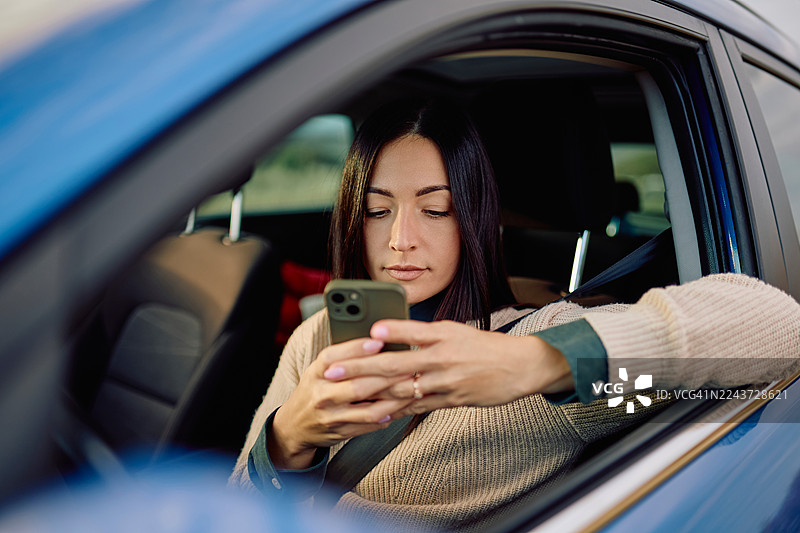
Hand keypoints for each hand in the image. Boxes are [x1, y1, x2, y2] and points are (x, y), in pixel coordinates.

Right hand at [269, 337, 413, 469]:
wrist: (294, 425)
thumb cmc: (315, 389)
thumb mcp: (319, 369)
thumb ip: (343, 357)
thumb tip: (379, 342)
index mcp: (316, 372)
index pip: (334, 357)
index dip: (357, 349)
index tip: (379, 341)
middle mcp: (321, 394)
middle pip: (358, 386)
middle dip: (387, 377)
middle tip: (409, 367)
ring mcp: (331, 416)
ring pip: (369, 409)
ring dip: (395, 400)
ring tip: (412, 390)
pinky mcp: (341, 432)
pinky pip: (370, 425)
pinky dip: (389, 416)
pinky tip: (403, 407)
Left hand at [321, 320, 573, 417]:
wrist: (519, 367)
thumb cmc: (484, 346)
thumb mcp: (455, 330)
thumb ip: (424, 334)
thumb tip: (390, 334)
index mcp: (444, 335)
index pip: (412, 331)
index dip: (390, 331)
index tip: (368, 331)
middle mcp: (442, 358)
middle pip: (395, 364)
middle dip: (359, 368)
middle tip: (333, 372)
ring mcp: (446, 382)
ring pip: (402, 390)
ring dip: (370, 394)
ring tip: (345, 396)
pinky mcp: (450, 401)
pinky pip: (417, 407)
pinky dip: (395, 410)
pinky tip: (376, 413)